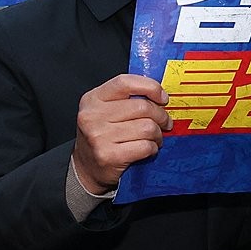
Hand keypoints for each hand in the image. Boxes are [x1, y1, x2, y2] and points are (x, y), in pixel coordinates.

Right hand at [73, 74, 171, 193]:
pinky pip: (146, 146)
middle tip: (164, 123)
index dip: (150, 87)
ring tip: (153, 138)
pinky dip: (152, 148)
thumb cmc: (103, 135)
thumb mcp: (105, 110)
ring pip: (147, 128)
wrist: (86, 166)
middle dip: (161, 116)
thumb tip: (160, 95)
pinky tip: (147, 149)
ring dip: (157, 135)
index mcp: (92, 99)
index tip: (162, 98)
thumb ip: (127, 99)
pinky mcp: (109, 155)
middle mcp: (92, 116)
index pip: (125, 83)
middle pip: (142, 107)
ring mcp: (98, 136)